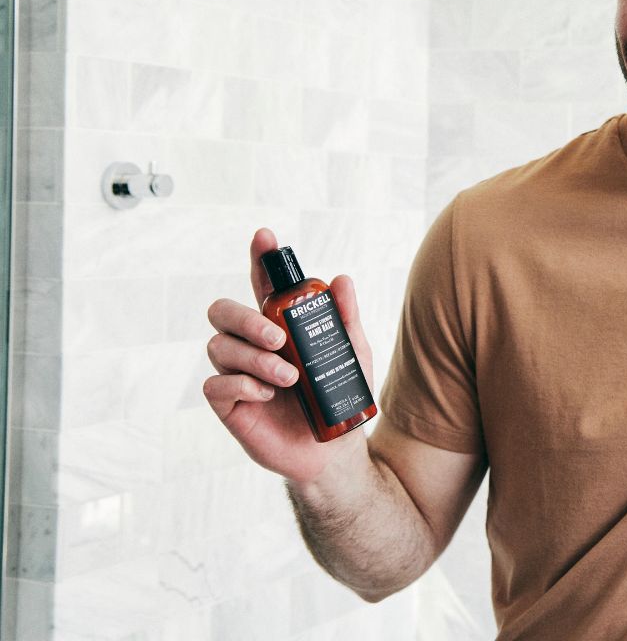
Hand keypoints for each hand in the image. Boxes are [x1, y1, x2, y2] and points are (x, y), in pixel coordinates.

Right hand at [203, 228, 375, 483]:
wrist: (334, 450)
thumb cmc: (338, 397)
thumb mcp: (349, 354)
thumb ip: (343, 319)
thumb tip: (341, 279)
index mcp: (277, 326)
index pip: (260, 285)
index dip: (259, 260)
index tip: (265, 237)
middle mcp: (250, 345)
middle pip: (222, 311)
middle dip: (245, 318)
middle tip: (278, 337)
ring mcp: (236, 373)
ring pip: (219, 347)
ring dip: (253, 358)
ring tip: (289, 376)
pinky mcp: (229, 404)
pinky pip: (216, 384)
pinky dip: (241, 384)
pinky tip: (266, 393)